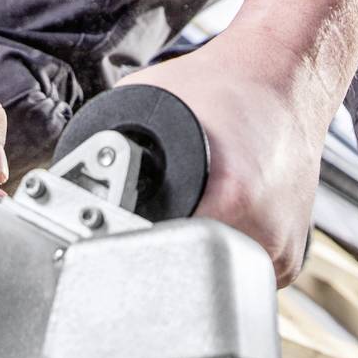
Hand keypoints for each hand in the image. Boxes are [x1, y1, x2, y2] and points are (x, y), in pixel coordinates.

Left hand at [112, 0, 357, 286]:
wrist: (287, 75)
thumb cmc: (225, 84)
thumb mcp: (147, 101)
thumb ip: (107, 146)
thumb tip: (66, 184)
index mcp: (233, 199)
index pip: (166, 259)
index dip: (132, 252)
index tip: (116, 241)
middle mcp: (265, 233)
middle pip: (190, 276)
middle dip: (158, 258)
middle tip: (142, 227)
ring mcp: (283, 252)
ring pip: (217, 282)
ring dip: (189, 260)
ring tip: (183, 217)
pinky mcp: (292, 257)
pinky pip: (241, 276)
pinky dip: (218, 256)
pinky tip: (210, 222)